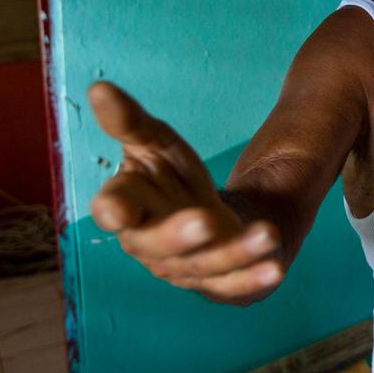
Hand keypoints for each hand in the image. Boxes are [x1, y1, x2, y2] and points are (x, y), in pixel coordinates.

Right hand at [88, 81, 284, 303]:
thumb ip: (130, 121)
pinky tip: (275, 268)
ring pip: (205, 265)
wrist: (214, 217)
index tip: (118, 211)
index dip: (115, 210)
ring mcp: (185, 269)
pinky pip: (235, 285)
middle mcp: (150, 245)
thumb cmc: (173, 180)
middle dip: (178, 236)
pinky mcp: (219, 283)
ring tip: (266, 234)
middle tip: (205, 220)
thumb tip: (98, 87)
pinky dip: (254, 278)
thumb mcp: (157, 143)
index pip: (113, 209)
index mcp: (127, 209)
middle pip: (157, 245)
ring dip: (235, 252)